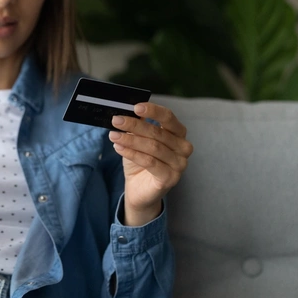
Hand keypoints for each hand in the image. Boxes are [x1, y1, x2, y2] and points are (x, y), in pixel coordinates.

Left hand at [109, 103, 192, 225]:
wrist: (139, 190)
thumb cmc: (140, 161)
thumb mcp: (138, 139)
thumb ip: (139, 125)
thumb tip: (129, 110)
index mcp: (178, 134)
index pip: (169, 117)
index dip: (153, 111)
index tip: (135, 107)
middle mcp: (183, 147)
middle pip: (157, 132)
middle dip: (134, 125)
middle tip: (116, 120)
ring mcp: (179, 164)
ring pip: (152, 147)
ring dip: (130, 140)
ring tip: (113, 135)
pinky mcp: (170, 178)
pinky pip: (149, 162)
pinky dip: (131, 153)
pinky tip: (118, 148)